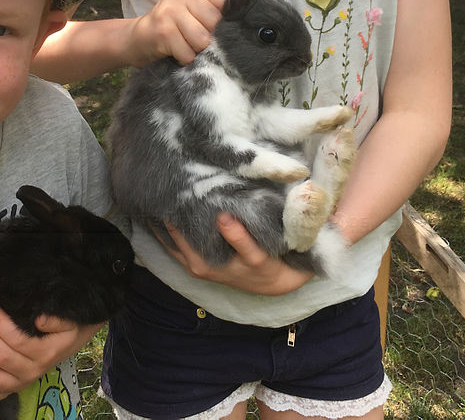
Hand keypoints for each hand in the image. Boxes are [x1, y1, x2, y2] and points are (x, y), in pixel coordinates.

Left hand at [0, 303, 101, 404]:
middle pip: (1, 358)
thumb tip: (39, 319)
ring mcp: (21, 382)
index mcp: (45, 353)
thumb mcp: (68, 320)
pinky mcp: (13, 388)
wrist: (72, 341)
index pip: (17, 340)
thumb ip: (56, 320)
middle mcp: (32, 371)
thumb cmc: (65, 328)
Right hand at [129, 0, 227, 65]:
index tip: (215, 28)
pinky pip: (188, 54)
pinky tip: (175, 52)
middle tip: (196, 40)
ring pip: (203, 40)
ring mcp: (170, 11)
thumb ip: (215, 6)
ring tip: (185, 46)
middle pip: (215, 22)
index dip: (225, 20)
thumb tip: (252, 6)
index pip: (225, 1)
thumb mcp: (192, 9)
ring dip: (196, 50)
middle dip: (210, 38)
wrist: (136, 39)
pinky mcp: (163, 32)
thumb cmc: (171, 26)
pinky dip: (184, 59)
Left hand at [160, 215, 314, 295]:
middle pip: (210, 257)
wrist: (279, 282)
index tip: (225, 218)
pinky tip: (149, 219)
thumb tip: (315, 181)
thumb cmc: (290, 248)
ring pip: (190, 258)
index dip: (237, 237)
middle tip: (177, 207)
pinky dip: (165, 240)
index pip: (251, 253)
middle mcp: (236, 272)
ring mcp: (218, 273)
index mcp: (263, 263)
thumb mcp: (303, 238)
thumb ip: (307, 215)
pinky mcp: (203, 271)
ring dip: (172, 235)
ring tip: (156, 208)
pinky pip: (180, 257)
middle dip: (191, 234)